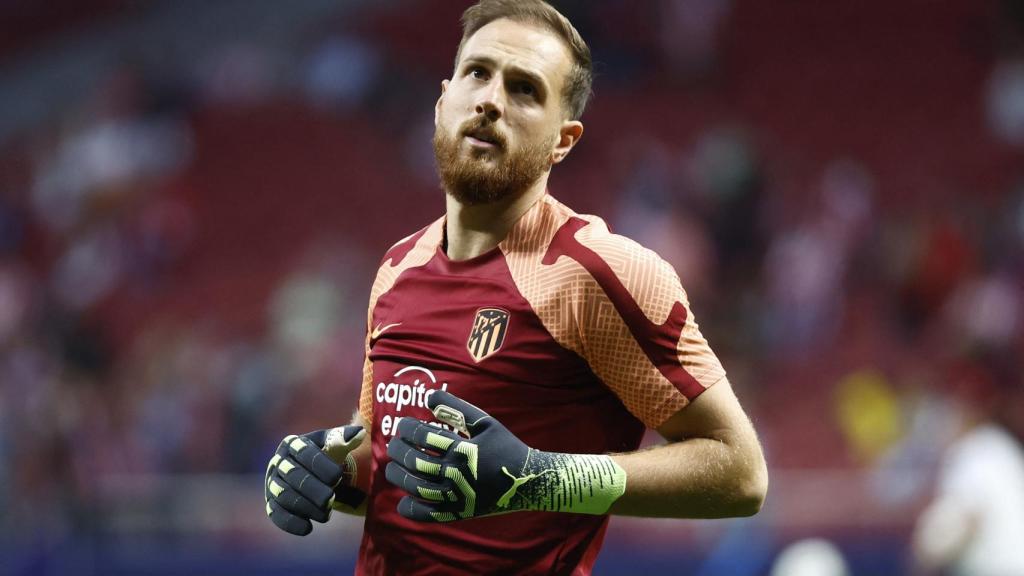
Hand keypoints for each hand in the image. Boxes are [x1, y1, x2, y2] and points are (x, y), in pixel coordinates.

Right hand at [264, 425, 365, 534]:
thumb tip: (359, 433)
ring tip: (327, 513)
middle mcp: (278, 463)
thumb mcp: (335, 445)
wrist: (318, 474)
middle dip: (312, 489)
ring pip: (285, 496)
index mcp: (292, 444)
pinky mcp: (272, 504)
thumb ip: (345, 439)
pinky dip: (291, 523)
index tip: (338, 475)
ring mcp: (273, 484)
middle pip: (293, 476)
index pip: (303, 452)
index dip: (320, 464)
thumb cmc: (328, 456)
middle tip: (331, 498)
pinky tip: (308, 528)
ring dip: (306, 506)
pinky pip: (276, 514)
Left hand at [385, 391, 625, 522]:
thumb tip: (429, 397)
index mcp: (463, 449)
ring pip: (416, 488)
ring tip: (391, 468)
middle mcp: (457, 474)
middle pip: (414, 461)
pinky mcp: (459, 512)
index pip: (422, 436)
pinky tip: (403, 500)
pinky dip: (411, 509)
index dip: (407, 428)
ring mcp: (457, 496)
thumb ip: (457, 408)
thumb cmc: (504, 446)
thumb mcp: (485, 422)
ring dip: (397, 476)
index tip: (404, 425)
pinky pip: (428, 515)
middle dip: (397, 450)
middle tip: (393, 444)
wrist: (527, 480)